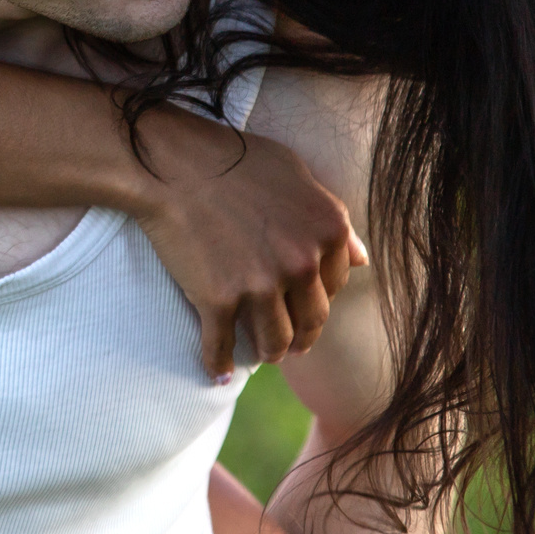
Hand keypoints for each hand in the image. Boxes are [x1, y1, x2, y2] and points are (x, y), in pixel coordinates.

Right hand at [129, 109, 365, 381]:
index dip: (318, 297)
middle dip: (302, 335)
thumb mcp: (297, 176)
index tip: (303, 304)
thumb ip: (332, 219)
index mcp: (328, 230)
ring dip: (270, 353)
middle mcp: (302, 262)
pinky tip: (218, 372)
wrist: (173, 162)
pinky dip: (219, 365)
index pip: (335, 285)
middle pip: (312, 320)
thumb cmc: (235, 160)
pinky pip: (222, 347)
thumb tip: (361, 259)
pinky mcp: (218, 300)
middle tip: (290, 341)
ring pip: (276, 343)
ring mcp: (260, 285)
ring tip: (262, 354)